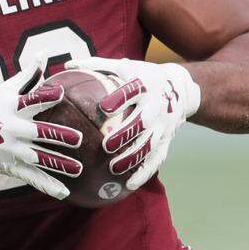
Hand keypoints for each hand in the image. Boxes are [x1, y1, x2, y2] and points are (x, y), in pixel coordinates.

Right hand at [0, 55, 83, 199]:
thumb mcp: (5, 90)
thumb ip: (27, 74)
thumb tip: (45, 52)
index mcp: (11, 108)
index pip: (29, 100)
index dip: (45, 96)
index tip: (61, 93)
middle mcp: (11, 130)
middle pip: (38, 133)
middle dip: (58, 135)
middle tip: (79, 138)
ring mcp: (12, 151)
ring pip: (39, 158)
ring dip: (59, 164)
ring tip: (79, 168)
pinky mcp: (13, 167)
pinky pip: (33, 177)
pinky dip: (48, 185)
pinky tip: (65, 192)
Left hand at [65, 57, 199, 190]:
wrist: (181, 88)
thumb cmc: (143, 76)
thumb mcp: (124, 66)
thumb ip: (97, 65)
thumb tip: (67, 64)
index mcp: (145, 86)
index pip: (133, 91)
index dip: (121, 99)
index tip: (104, 107)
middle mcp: (157, 106)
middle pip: (143, 122)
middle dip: (127, 134)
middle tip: (106, 145)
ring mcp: (164, 126)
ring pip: (150, 144)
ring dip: (133, 157)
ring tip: (113, 168)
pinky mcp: (167, 141)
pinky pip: (157, 159)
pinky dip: (144, 173)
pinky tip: (129, 184)